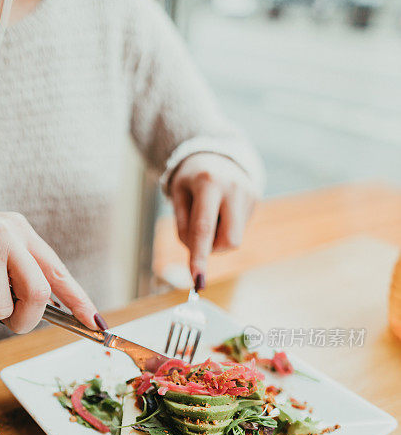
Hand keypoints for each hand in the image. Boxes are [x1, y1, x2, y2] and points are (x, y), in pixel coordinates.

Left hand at [170, 153, 257, 288]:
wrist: (217, 154)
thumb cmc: (191, 180)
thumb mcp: (178, 196)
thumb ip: (183, 226)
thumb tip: (196, 255)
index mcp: (208, 184)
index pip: (204, 228)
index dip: (200, 256)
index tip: (197, 279)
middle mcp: (233, 188)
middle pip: (228, 241)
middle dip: (213, 248)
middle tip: (201, 235)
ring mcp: (248, 194)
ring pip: (234, 239)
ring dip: (219, 238)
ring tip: (213, 214)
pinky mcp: (256, 199)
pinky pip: (239, 228)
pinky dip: (227, 226)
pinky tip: (223, 209)